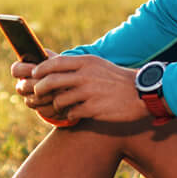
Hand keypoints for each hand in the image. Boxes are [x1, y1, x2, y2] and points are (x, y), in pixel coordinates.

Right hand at [10, 59, 71, 122]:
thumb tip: (43, 62)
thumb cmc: (62, 68)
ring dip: (46, 95)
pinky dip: (53, 106)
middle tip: (51, 80)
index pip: (15, 70)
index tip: (35, 68)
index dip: (23, 70)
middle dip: (36, 84)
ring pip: (30, 101)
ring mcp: (31, 99)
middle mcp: (24, 86)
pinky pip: (42, 111)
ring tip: (60, 89)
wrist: (73, 84)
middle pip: (21, 87)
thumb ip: (48, 60)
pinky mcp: (41, 110)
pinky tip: (63, 100)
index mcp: (24, 71)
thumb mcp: (56, 60)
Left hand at [24, 55, 151, 123]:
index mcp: (86, 62)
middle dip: (39, 89)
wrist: (142, 93)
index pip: (55, 63)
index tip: (35, 75)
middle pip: (51, 81)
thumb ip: (77, 65)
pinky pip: (72, 113)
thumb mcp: (98, 65)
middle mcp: (86, 75)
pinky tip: (74, 114)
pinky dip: (69, 115)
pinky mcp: (94, 109)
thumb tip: (52, 64)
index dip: (40, 69)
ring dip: (55, 105)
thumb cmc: (116, 80)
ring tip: (60, 106)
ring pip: (59, 100)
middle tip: (37, 93)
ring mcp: (90, 93)